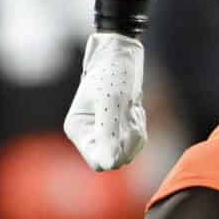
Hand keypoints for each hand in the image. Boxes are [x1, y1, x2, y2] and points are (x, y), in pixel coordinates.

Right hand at [64, 31, 146, 171]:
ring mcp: (104, 133)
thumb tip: (108, 164)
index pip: (98, 162)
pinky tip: (134, 109)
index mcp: (78, 130)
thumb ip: (109, 134)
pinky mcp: (117, 129)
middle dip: (130, 139)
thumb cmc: (113, 72)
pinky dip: (139, 127)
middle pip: (116, 159)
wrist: (120, 53)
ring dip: (136, 131)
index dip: (117, 153)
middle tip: (132, 113)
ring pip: (128, 152)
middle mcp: (89, 135)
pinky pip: (134, 142)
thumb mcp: (112, 101)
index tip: (129, 128)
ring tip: (132, 108)